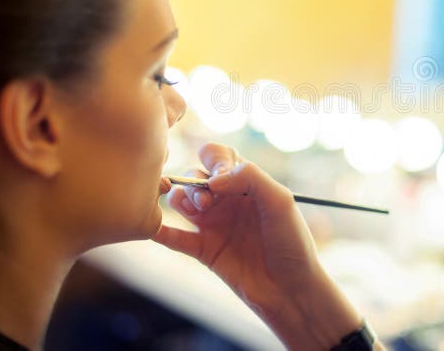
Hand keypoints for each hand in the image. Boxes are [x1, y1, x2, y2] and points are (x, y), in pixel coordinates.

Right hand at [153, 142, 362, 348]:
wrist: (291, 289)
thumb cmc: (292, 242)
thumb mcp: (280, 201)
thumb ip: (250, 177)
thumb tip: (212, 178)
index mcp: (247, 183)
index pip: (217, 155)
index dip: (214, 160)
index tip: (221, 177)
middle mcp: (227, 200)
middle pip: (194, 176)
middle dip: (194, 182)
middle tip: (207, 203)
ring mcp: (214, 224)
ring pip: (180, 200)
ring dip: (178, 198)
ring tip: (196, 212)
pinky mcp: (203, 250)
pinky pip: (172, 236)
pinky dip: (158, 230)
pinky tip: (151, 226)